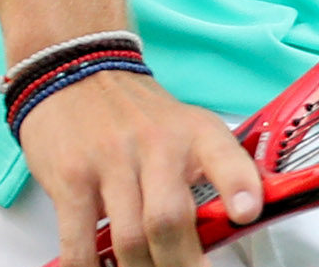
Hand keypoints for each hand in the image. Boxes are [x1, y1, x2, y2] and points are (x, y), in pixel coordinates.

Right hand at [19, 69, 261, 266]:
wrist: (74, 72)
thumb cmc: (135, 113)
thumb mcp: (182, 126)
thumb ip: (206, 170)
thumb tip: (228, 228)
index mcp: (193, 132)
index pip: (224, 156)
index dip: (239, 186)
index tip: (246, 214)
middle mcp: (156, 144)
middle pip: (170, 219)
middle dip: (181, 264)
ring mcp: (111, 161)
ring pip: (130, 238)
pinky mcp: (72, 178)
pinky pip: (80, 240)